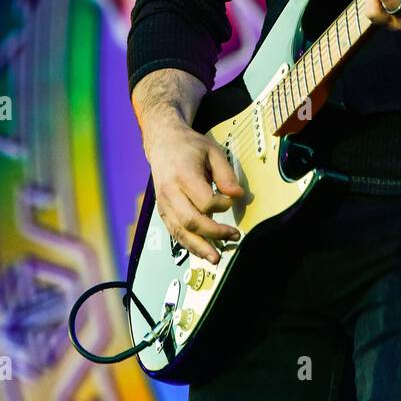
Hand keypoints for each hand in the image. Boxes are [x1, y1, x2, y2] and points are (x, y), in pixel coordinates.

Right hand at [145, 115, 245, 264]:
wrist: (163, 143)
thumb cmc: (189, 146)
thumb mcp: (213, 151)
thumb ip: (226, 174)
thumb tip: (237, 195)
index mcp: (182, 174)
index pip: (204, 200)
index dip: (221, 205)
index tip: (230, 201)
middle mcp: (170, 191)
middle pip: (191, 220)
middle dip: (213, 233)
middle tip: (233, 236)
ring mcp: (164, 203)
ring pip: (180, 232)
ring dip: (199, 247)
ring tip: (216, 257)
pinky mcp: (163, 211)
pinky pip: (174, 232)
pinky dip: (188, 244)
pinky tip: (202, 251)